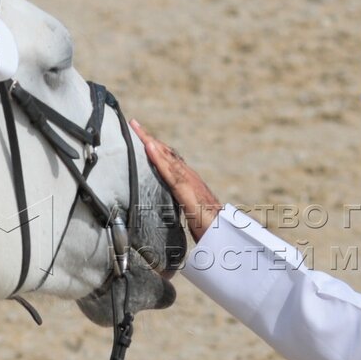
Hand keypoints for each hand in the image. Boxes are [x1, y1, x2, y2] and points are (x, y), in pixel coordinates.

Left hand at [130, 119, 222, 242]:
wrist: (226, 235)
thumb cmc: (210, 229)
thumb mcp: (191, 217)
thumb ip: (181, 209)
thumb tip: (169, 212)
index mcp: (189, 184)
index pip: (170, 163)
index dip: (156, 150)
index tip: (142, 137)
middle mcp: (190, 178)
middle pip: (167, 154)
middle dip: (149, 139)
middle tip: (134, 124)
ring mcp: (190, 182)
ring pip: (168, 158)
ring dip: (151, 142)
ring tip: (137, 128)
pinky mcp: (188, 191)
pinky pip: (170, 172)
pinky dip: (159, 158)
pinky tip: (149, 147)